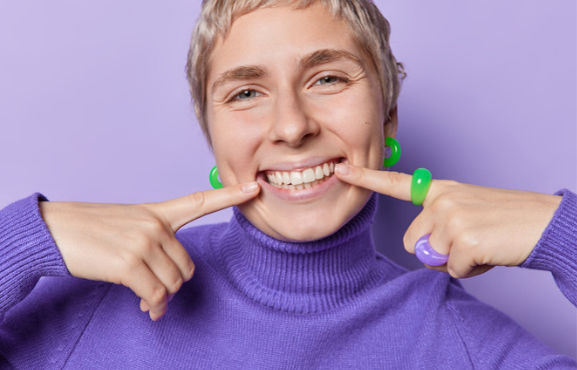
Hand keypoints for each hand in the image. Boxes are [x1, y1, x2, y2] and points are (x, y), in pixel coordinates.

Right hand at [39, 182, 259, 319]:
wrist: (54, 230)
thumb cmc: (91, 231)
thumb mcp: (129, 226)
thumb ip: (154, 250)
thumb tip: (165, 292)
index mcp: (157, 212)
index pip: (200, 201)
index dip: (230, 196)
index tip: (254, 188)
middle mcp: (155, 225)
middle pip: (187, 266)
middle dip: (174, 284)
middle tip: (157, 293)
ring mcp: (143, 242)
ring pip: (173, 282)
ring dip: (161, 297)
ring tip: (147, 299)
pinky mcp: (129, 262)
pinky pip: (156, 294)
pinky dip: (152, 305)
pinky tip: (144, 306)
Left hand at [335, 164, 560, 277]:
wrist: (545, 222)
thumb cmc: (504, 219)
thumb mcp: (466, 211)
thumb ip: (438, 222)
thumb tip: (424, 250)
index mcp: (441, 190)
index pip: (397, 183)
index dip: (366, 178)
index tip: (341, 169)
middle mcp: (441, 200)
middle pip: (413, 242)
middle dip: (436, 251)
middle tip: (469, 240)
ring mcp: (451, 218)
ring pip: (433, 258)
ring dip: (456, 260)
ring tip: (482, 244)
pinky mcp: (463, 240)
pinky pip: (453, 270)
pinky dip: (472, 269)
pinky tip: (489, 252)